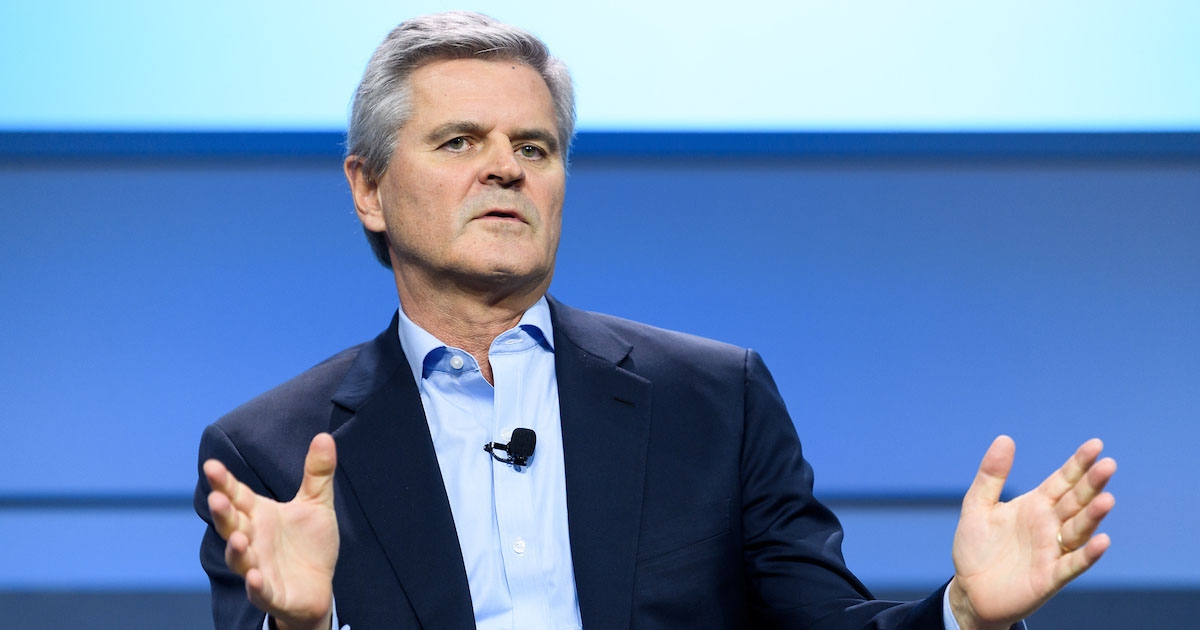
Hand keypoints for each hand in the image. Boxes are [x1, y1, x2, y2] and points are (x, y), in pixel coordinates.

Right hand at [204, 433, 339, 629]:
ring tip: (237, 538)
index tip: (211, 465)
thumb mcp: (316, 504)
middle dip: (222, 513)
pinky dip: (256, 585)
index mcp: (259, 515)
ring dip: (235, 550)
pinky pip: (260, 591)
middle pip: (231, 525)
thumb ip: (317, 473)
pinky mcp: (271, 593)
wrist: (318, 586)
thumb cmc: (309, 543)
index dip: (224, 483)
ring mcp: (259, 567)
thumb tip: (324, 436)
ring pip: (239, 559)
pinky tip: (255, 577)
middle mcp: (252, 539)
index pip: (237, 496)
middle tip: (217, 498)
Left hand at [948, 436, 1115, 629]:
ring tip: (1106, 499)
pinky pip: (1072, 564)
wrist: (970, 590)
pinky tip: (1101, 541)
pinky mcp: (1050, 576)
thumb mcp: (977, 506)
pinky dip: (1087, 554)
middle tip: (1108, 465)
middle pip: (1075, 501)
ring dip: (1093, 516)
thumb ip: (991, 475)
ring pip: (1078, 530)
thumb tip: (1005, 438)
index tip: (1096, 445)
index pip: (1062, 480)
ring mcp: (1052, 550)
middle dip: (1091, 484)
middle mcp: (1049, 525)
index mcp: (1035, 505)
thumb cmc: (976, 548)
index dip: (1078, 464)